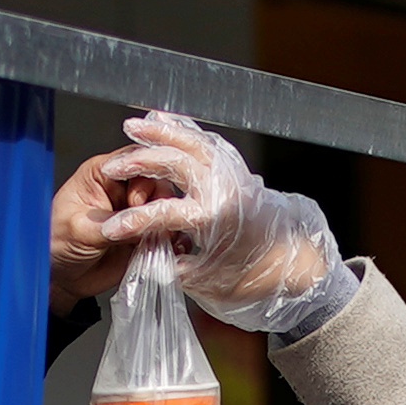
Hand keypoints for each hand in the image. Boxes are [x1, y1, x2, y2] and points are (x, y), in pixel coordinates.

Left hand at [47, 141, 192, 304]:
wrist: (63, 280)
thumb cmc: (57, 244)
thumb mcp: (79, 230)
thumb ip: (110, 224)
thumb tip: (139, 224)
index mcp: (102, 174)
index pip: (132, 159)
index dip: (143, 174)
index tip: (136, 201)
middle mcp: (123, 189)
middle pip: (158, 180)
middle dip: (160, 202)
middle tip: (149, 224)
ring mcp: (136, 213)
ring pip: (167, 207)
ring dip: (168, 222)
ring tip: (159, 239)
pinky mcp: (146, 234)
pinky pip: (169, 231)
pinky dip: (173, 240)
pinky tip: (168, 249)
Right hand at [119, 110, 342, 328]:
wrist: (294, 263)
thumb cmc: (256, 275)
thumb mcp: (211, 282)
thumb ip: (175, 268)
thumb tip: (147, 258)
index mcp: (216, 218)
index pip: (165, 214)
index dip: (134, 222)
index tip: (111, 230)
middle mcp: (225, 189)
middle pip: (176, 164)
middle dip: (141, 162)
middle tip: (115, 166)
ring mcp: (233, 174)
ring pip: (193, 142)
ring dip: (162, 133)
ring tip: (136, 125)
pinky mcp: (236, 169)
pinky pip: (207, 142)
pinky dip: (185, 130)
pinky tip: (166, 122)